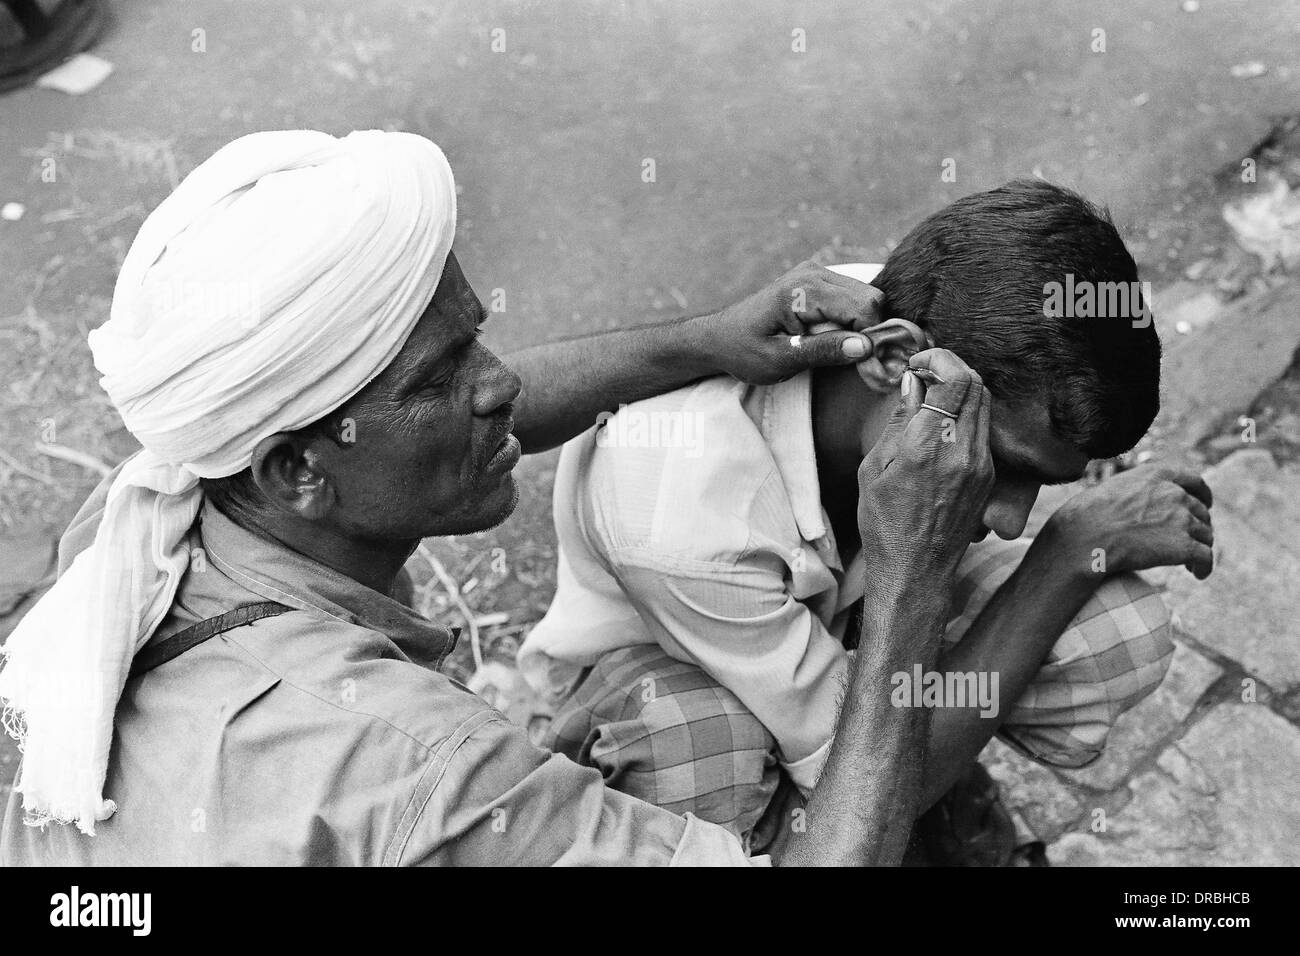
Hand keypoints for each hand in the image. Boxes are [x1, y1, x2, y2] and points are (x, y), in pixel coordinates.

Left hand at [694, 260, 881, 384]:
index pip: (864, 308)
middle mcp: (813, 273)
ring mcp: (816, 272)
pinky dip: (853, 319)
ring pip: (867, 297)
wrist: (719, 337)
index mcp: (803, 290)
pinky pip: (853, 296)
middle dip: (870, 331)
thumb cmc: (744, 351)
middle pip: (871, 299)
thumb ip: (822, 351)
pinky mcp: (817, 279)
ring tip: (839, 350)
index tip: (865, 366)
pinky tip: (834, 338)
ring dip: (862, 326)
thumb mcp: (780, 359)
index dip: (872, 339)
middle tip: (853, 361)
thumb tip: (865, 347)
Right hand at [857, 349, 995, 587]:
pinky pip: (984, 429)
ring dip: (961, 389)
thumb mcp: (874, 469)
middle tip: (925, 373)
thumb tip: (911, 383)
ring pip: (984, 404)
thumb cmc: (884, 524)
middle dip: (951, 367)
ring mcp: (980, 464)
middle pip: (976, 384)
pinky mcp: (987, 476)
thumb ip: (898, 422)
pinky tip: (942, 424)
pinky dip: (967, 413)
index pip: (955, 379)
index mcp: (927, 447)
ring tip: (933, 396)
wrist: (916, 571)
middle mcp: (960, 451)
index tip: (918, 363)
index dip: (939, 359)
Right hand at [1043, 465, 1214, 579]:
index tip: (1205, 503)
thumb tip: (1134, 505)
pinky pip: (1205, 557)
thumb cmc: (1086, 516)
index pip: (1193, 480)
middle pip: (1200, 511)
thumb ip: (1133, 491)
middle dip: (1197, 525)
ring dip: (1199, 547)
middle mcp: (1175, 494)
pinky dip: (1204, 566)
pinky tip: (1197, 574)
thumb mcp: (1111, 489)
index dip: (1202, 494)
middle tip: (1188, 540)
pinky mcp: (1184, 546)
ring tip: (1189, 561)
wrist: (1086, 538)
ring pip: (1205, 535)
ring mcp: (1182, 520)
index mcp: (1157, 475)